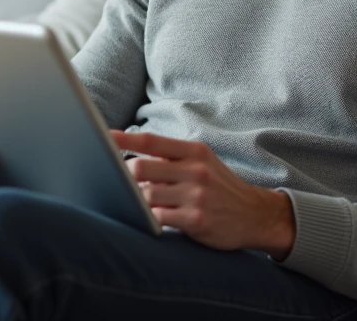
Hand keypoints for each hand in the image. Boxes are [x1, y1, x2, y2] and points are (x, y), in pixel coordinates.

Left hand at [111, 130, 295, 258]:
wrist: (254, 214)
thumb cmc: (219, 187)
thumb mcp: (202, 162)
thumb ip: (170, 158)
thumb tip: (129, 156)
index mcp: (194, 151)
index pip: (150, 141)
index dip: (123, 139)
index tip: (102, 137)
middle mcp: (195, 170)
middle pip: (141, 168)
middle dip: (124, 177)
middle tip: (118, 183)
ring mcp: (196, 196)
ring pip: (146, 195)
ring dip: (136, 200)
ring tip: (136, 203)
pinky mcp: (196, 220)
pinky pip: (158, 218)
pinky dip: (148, 218)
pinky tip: (149, 218)